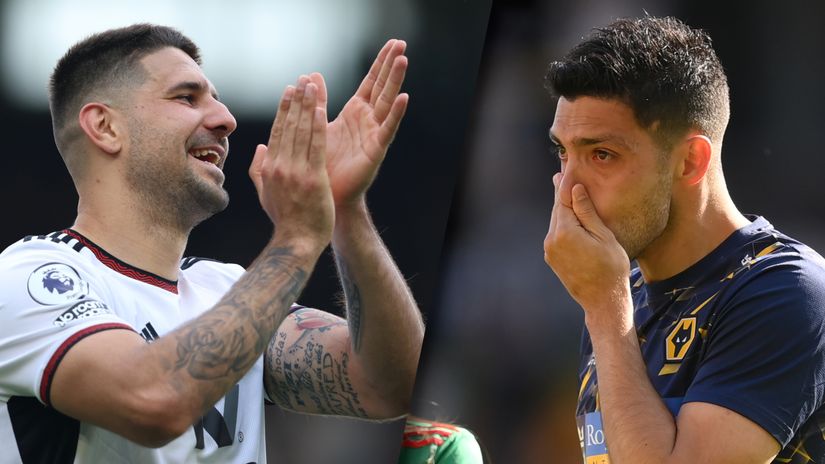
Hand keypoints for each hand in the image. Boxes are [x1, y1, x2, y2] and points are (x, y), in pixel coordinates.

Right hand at [249, 76, 334, 247]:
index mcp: (269, 168)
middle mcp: (280, 166)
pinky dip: (317, 127)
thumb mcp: (265, 194)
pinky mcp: (313, 179)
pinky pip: (315, 147)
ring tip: (312, 86)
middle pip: (289, 126)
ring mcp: (296, 172)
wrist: (296, 242)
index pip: (278, 132)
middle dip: (296, 101)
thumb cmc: (284, 220)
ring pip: (301, 132)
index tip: (289, 91)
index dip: (284, 109)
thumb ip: (259, 170)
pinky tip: (321, 110)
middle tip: (302, 80)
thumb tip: (260, 147)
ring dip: (307, 106)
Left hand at [309, 39, 408, 208]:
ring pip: (386, 102)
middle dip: (391, 65)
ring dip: (395, 81)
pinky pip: (386, 129)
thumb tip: (310, 76)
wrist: (326, 197)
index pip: (371, 82)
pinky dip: (395, 114)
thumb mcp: (317, 125)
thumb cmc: (323, 165)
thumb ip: (317, 100)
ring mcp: (374, 134)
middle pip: (382, 87)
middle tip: (402, 43)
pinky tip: (403, 98)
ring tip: (403, 60)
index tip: (392, 42)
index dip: (380, 63)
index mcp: (355, 114)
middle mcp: (368, 121)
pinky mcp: (375, 150)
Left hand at [543, 173, 631, 322]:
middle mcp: (552, 240)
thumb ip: (587, 212)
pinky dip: (562, 223)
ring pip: (555, 222)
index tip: (563, 169)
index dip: (564, 184)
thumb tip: (574, 189)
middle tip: (560, 174)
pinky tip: (568, 217)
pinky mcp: (552, 258)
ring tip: (564, 192)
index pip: (563, 200)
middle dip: (560, 193)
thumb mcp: (604, 236)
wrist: (603, 300)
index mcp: (565, 232)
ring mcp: (550, 251)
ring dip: (561, 208)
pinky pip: (556, 234)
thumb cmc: (611, 267)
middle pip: (557, 210)